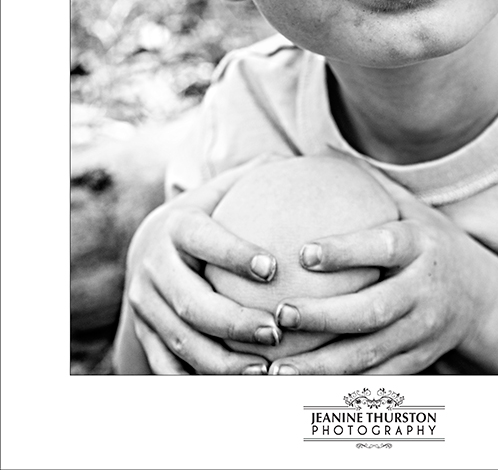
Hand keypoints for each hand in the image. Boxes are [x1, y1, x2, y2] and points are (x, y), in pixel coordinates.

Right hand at [125, 159, 286, 374]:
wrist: (150, 249)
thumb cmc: (208, 216)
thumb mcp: (224, 191)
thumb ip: (259, 176)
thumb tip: (304, 159)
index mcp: (177, 226)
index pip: (204, 239)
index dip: (234, 252)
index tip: (273, 267)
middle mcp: (154, 266)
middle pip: (190, 301)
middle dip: (233, 320)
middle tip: (277, 331)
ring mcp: (145, 304)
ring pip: (180, 340)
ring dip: (222, 360)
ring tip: (266, 369)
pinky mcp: (144, 334)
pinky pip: (170, 366)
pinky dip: (202, 380)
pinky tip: (242, 388)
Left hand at [267, 175, 495, 374]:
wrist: (481, 296)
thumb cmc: (427, 240)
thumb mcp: (410, 207)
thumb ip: (368, 185)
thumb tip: (317, 152)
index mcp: (420, 246)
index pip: (382, 247)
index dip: (345, 251)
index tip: (304, 251)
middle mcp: (424, 291)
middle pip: (373, 310)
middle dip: (325, 317)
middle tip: (281, 314)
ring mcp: (423, 332)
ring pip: (370, 354)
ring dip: (322, 365)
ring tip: (277, 368)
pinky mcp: (418, 362)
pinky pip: (374, 379)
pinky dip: (337, 387)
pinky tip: (298, 388)